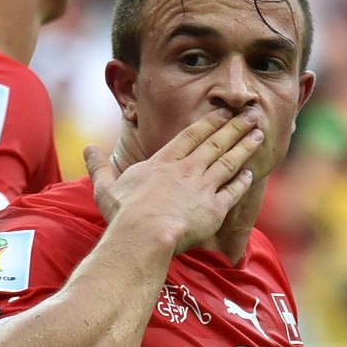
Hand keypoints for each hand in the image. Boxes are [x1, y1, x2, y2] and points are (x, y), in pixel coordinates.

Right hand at [83, 109, 262, 253]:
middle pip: (215, 144)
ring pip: (229, 162)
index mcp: (163, 163)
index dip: (208, 123)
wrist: (145, 234)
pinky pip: (233, 193)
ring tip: (259, 133)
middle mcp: (187, 171)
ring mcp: (203, 189)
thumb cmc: (124, 214)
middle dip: (234, 127)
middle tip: (251, 113)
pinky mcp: (214, 210)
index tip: (222, 112)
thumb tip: (87, 149)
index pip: (190, 137)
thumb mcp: (105, 188)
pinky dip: (243, 182)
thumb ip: (99, 167)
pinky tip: (251, 173)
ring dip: (245, 147)